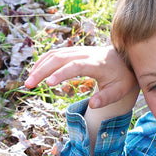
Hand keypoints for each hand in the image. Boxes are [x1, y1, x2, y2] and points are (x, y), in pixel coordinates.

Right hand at [24, 46, 138, 108]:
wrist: (126, 59)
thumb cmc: (123, 78)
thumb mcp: (120, 91)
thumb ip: (107, 98)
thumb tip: (92, 105)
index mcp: (97, 64)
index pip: (75, 66)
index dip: (61, 74)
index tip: (48, 84)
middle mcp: (85, 54)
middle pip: (60, 58)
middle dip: (42, 70)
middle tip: (28, 85)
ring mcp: (79, 50)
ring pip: (55, 54)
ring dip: (39, 66)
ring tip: (28, 82)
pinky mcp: (74, 50)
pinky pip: (56, 53)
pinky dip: (43, 61)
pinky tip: (35, 72)